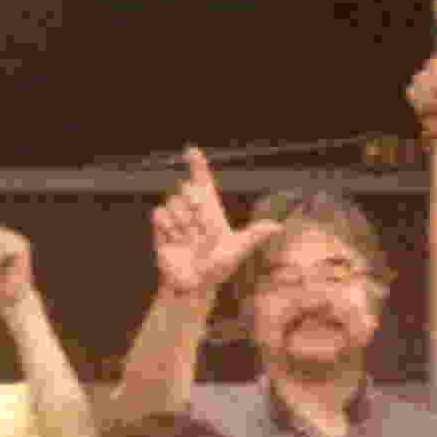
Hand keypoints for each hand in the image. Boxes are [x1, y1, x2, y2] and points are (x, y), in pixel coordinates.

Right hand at [151, 146, 279, 296]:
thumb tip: (277, 226)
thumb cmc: (217, 268)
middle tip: (199, 228)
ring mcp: (176, 218)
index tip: (191, 151)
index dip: (197, 164)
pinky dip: (167, 227)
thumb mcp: (237, 251)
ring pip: (173, 202)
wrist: (193, 285)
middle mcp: (192, 210)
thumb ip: (254, 235)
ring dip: (182, 222)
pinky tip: (174, 240)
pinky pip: (159, 214)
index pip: (203, 180)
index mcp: (210, 209)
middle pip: (186, 187)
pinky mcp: (161, 228)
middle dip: (193, 205)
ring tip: (187, 239)